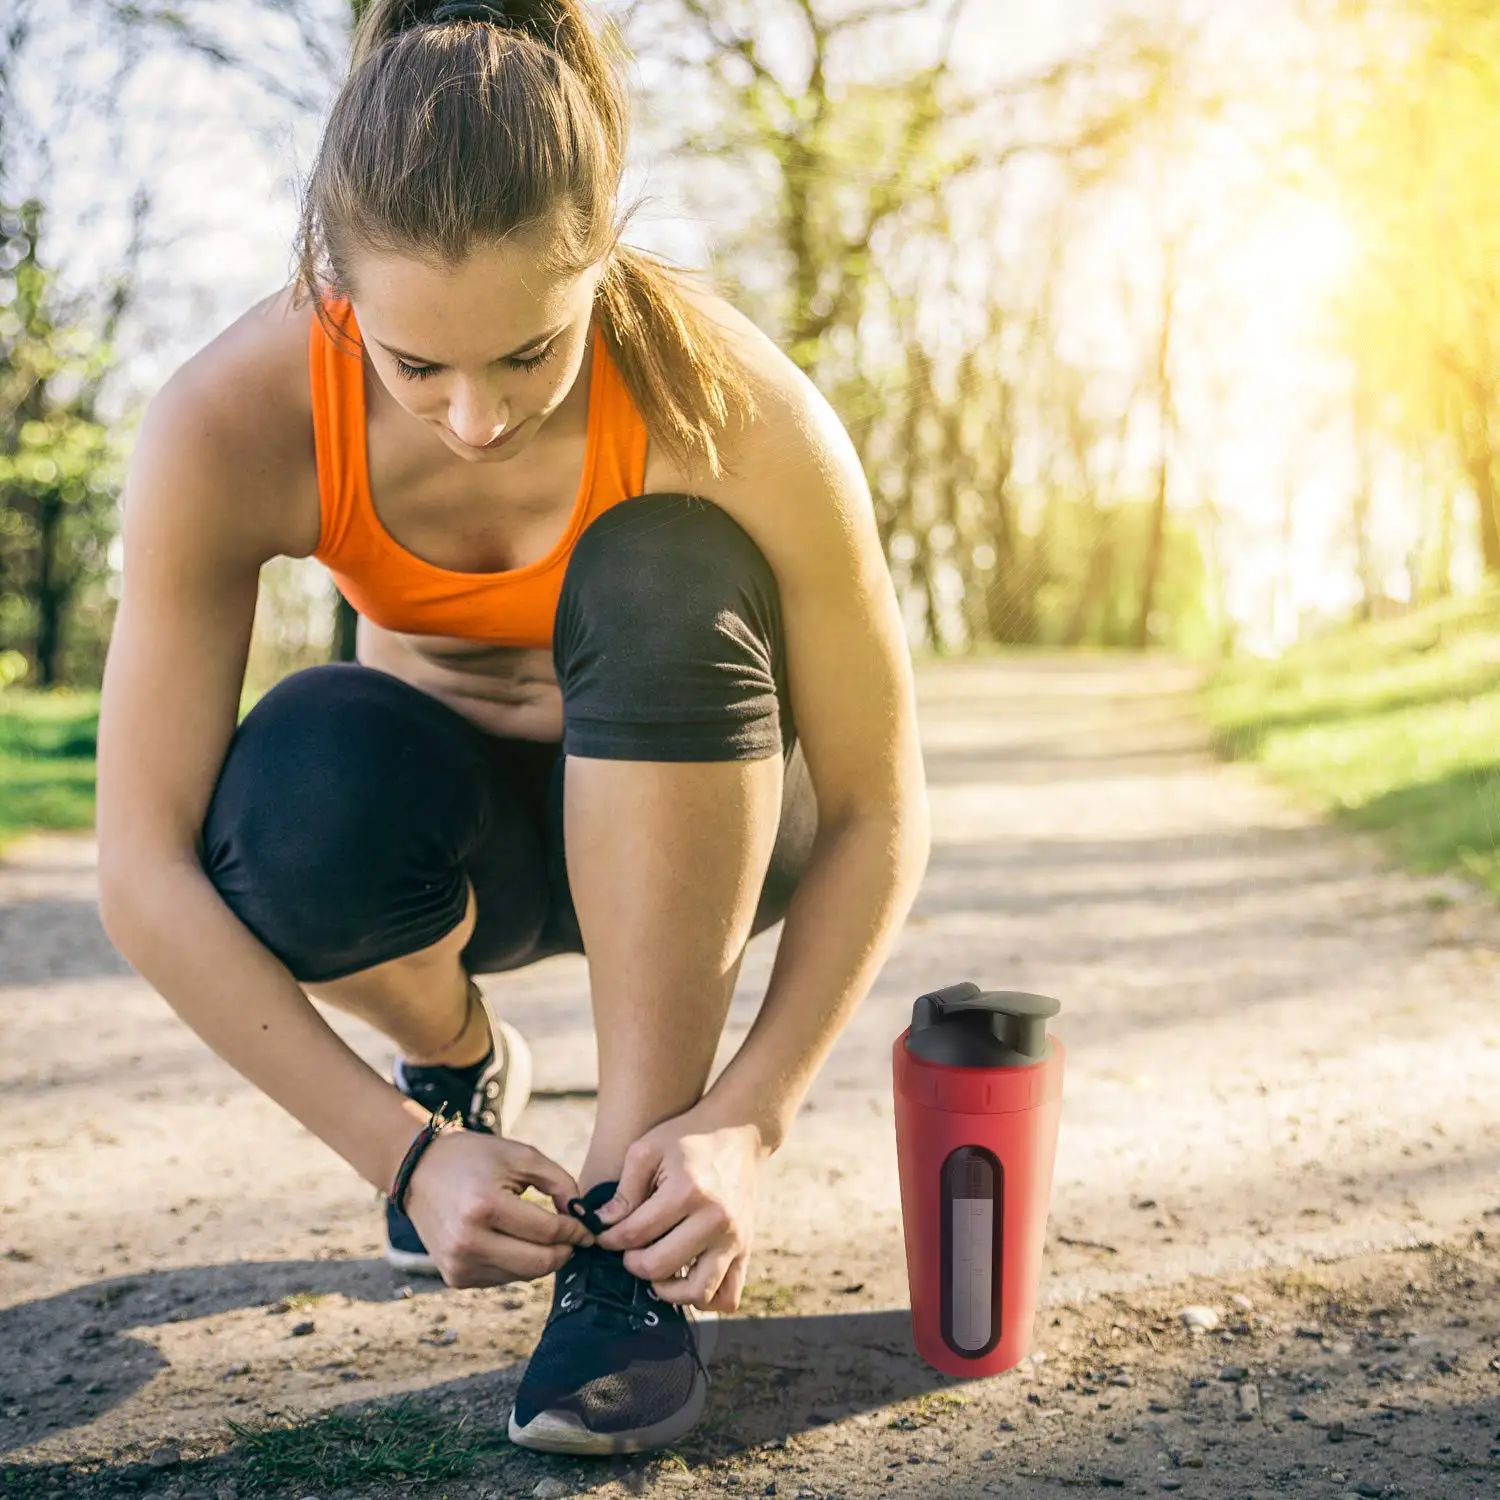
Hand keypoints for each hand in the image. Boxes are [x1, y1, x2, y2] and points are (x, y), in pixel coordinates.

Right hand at [403, 1129, 595, 1288]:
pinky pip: (503, 1279)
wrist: (419, 1172)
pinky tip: (516, 1241)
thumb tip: (582, 1217)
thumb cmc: (476, 1158)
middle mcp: (468, 1241)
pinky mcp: (455, 1278)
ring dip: (542, 1259)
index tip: (587, 1227)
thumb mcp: (522, 1156)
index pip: (547, 1231)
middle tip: (575, 1238)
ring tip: (545, 1235)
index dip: (575, 1230)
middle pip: (539, 1263)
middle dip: (565, 1251)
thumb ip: (560, 1183)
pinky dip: (518, 1264)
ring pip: (524, 1275)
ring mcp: (458, 1264)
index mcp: (484, 1206)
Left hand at [590, 1106, 767, 1311]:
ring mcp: (734, 1237)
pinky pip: (728, 1296)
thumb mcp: (648, 1149)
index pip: (635, 1233)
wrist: (739, 1131)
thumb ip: (624, 1190)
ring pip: (697, 1292)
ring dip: (668, 1291)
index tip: (605, 1235)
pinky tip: (685, 1279)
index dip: (610, 1238)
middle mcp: (715, 1219)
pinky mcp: (746, 1248)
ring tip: (655, 1270)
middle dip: (633, 1263)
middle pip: (660, 1266)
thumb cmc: (688, 1137)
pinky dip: (704, 1300)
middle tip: (628, 1251)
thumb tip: (601, 1226)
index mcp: (687, 1191)